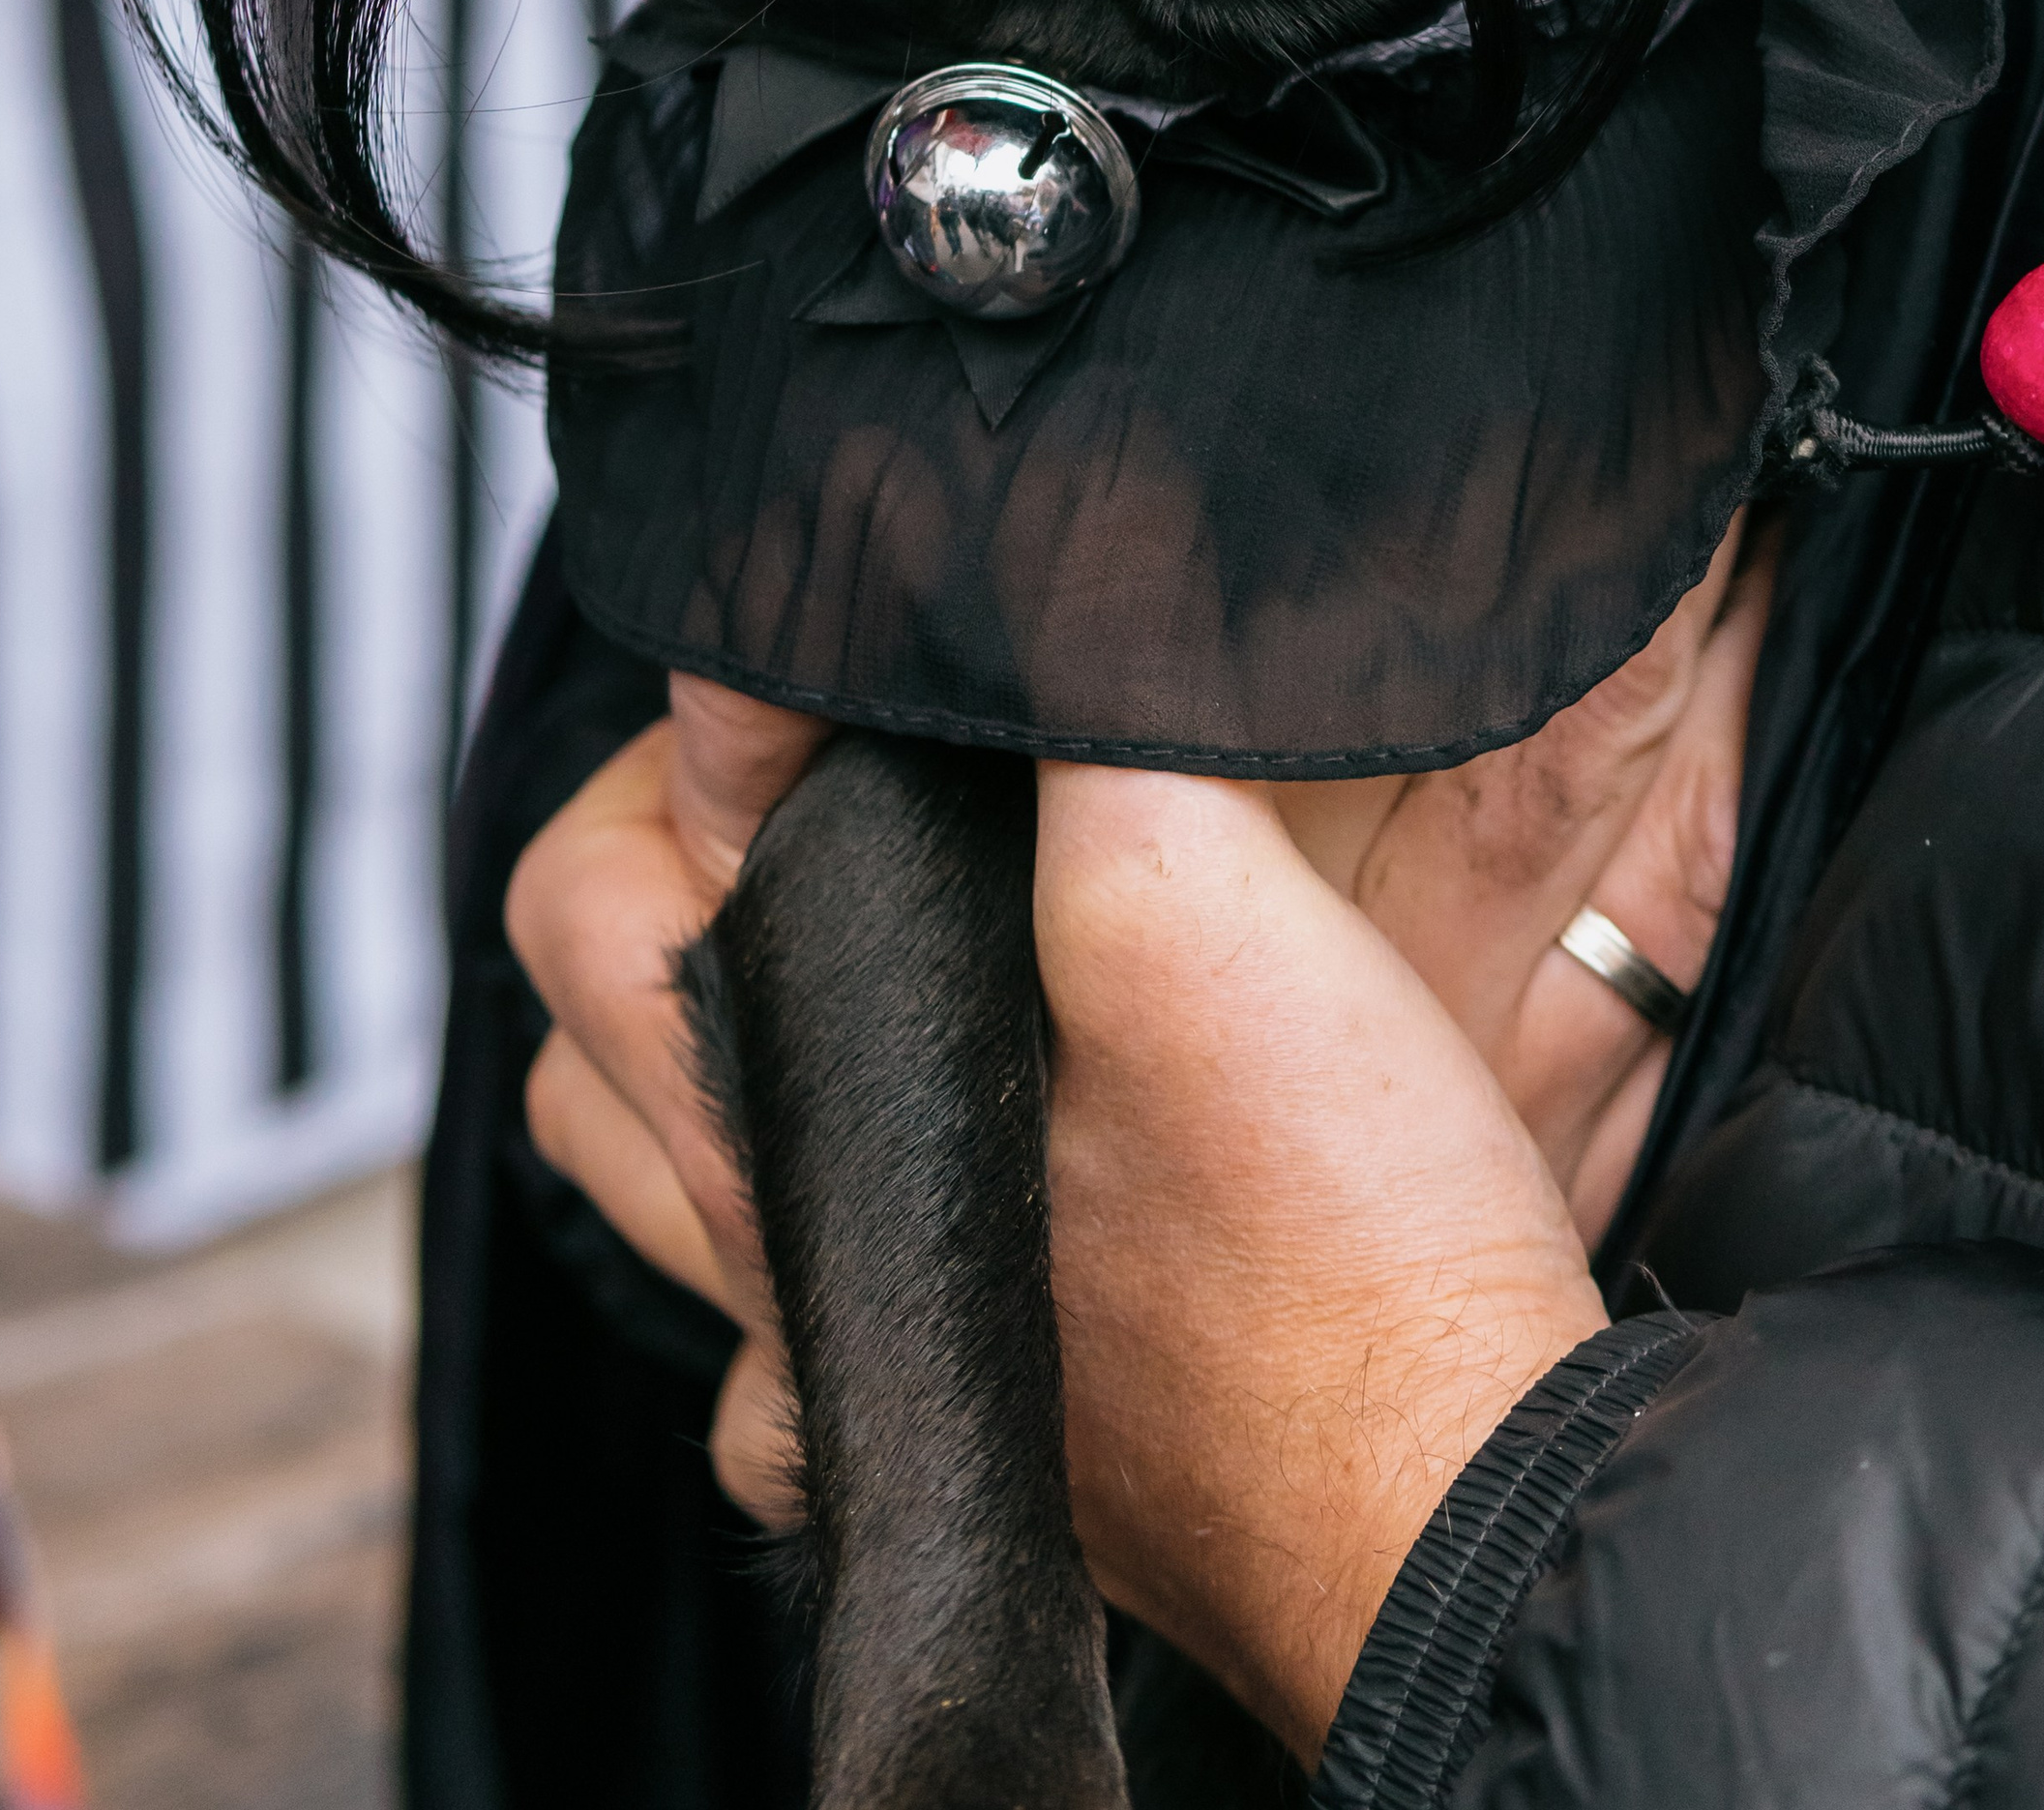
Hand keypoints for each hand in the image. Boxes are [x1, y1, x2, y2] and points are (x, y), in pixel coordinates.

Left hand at [511, 521, 1773, 1682]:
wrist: (1459, 1504)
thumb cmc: (1328, 1247)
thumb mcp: (1195, 901)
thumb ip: (1089, 720)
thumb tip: (1081, 539)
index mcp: (793, 1119)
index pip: (597, 889)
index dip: (692, 732)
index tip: (809, 669)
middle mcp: (788, 1263)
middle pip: (585, 1045)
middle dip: (655, 884)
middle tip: (804, 787)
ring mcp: (873, 1369)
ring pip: (682, 1192)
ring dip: (736, 1047)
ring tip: (866, 932)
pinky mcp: (989, 1426)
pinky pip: (813, 1320)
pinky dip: (848, 1209)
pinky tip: (971, 1139)